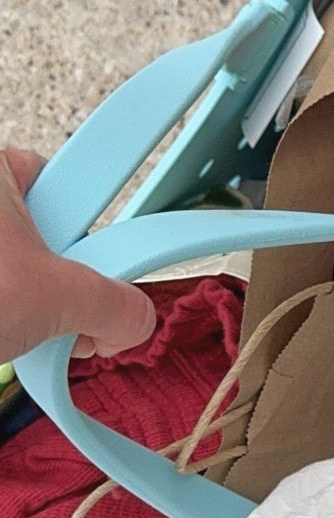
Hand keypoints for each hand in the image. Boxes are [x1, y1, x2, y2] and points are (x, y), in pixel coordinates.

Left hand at [0, 150, 155, 364]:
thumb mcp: (56, 295)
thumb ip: (116, 304)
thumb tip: (137, 317)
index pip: (70, 180)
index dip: (94, 223)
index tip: (111, 251)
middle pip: (51, 236)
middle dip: (66, 280)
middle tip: (68, 306)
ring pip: (26, 271)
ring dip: (38, 307)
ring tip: (32, 327)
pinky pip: (6, 296)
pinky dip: (13, 320)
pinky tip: (13, 337)